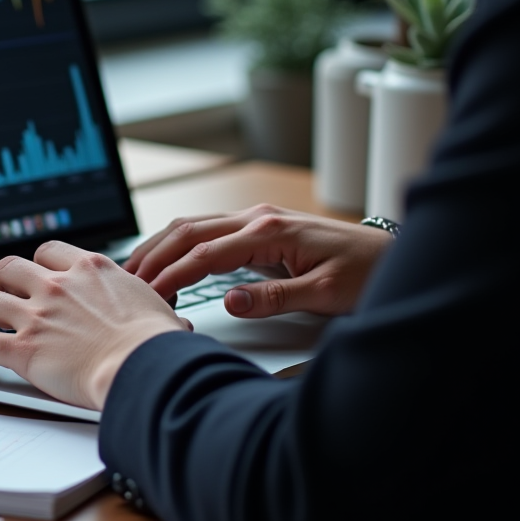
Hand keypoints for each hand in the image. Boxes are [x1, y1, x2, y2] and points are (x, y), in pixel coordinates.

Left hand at [0, 241, 189, 410]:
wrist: (142, 365)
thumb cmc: (156, 342)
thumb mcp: (158, 308)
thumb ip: (151, 308)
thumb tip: (174, 323)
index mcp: (89, 269)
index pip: (49, 252)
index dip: (37, 264)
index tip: (35, 276)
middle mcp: (58, 285)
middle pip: (9, 266)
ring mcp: (38, 315)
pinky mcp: (24, 348)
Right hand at [124, 204, 392, 318]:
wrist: (393, 256)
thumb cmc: (366, 273)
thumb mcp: (326, 294)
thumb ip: (275, 297)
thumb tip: (230, 303)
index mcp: (270, 230)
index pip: (206, 253)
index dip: (173, 275)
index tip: (149, 295)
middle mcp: (258, 217)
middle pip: (189, 230)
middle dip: (154, 255)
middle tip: (126, 281)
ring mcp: (257, 219)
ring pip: (194, 226)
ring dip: (162, 246)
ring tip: (135, 270)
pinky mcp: (260, 228)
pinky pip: (208, 231)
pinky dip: (181, 244)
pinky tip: (168, 259)